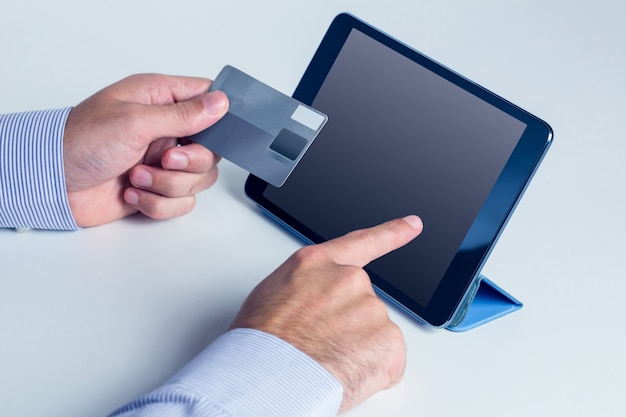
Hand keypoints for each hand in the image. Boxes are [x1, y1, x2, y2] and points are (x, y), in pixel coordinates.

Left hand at [63, 74, 227, 226]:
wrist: (52, 183)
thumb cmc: (81, 141)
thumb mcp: (135, 121)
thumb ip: (183, 114)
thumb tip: (220, 103)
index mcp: (161, 99)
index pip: (207, 98)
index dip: (218, 115)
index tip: (210, 131)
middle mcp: (166, 130)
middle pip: (212, 148)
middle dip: (190, 161)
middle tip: (164, 158)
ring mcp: (163, 162)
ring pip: (200, 178)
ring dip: (168, 184)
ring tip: (136, 176)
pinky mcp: (157, 189)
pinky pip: (182, 202)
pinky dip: (159, 203)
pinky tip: (133, 193)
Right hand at [230, 215, 423, 412]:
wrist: (267, 375)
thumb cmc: (259, 343)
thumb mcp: (271, 296)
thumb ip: (305, 289)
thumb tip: (314, 307)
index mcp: (317, 264)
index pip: (362, 243)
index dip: (391, 233)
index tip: (413, 225)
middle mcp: (348, 279)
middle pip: (362, 302)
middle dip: (350, 325)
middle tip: (323, 346)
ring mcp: (371, 308)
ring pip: (374, 334)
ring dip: (358, 351)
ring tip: (326, 363)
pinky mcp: (388, 340)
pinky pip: (388, 361)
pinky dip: (373, 372)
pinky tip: (345, 374)